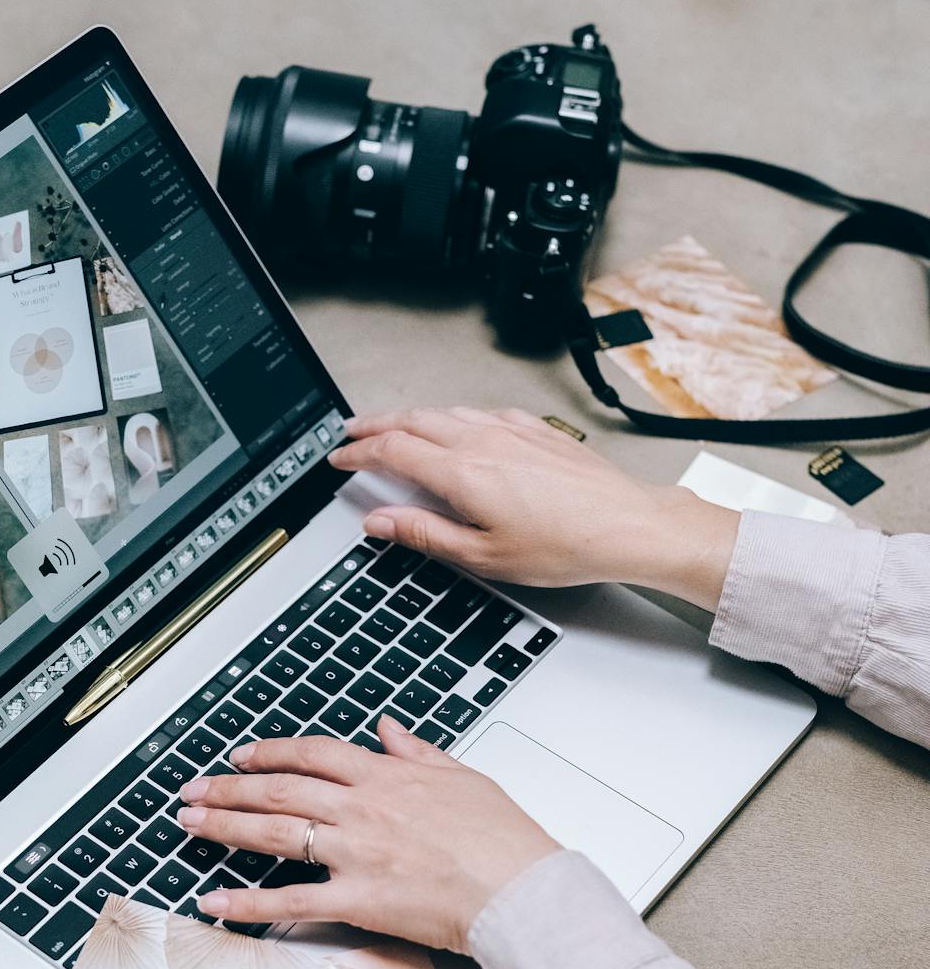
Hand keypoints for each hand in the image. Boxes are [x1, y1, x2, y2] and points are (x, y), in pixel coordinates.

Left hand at [183, 717, 558, 950]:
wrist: (520, 889)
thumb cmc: (503, 839)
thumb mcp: (463, 777)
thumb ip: (418, 751)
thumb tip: (389, 728)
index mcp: (386, 776)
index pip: (312, 755)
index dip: (269, 753)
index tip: (241, 757)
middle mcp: (361, 809)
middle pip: (278, 791)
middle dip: (228, 789)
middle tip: (193, 791)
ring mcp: (355, 854)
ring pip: (274, 834)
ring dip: (224, 827)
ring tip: (188, 826)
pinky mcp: (357, 900)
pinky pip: (290, 900)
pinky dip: (247, 902)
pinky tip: (214, 901)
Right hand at [330, 405, 738, 609]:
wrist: (628, 525)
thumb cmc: (567, 545)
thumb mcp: (483, 556)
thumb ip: (425, 534)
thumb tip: (381, 522)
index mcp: (462, 473)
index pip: (392, 451)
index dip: (358, 454)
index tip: (340, 460)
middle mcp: (483, 442)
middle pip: (412, 421)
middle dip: (375, 425)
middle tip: (352, 434)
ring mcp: (511, 430)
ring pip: (446, 412)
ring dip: (411, 417)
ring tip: (394, 427)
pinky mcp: (536, 430)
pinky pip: (481, 412)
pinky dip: (454, 416)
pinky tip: (458, 426)